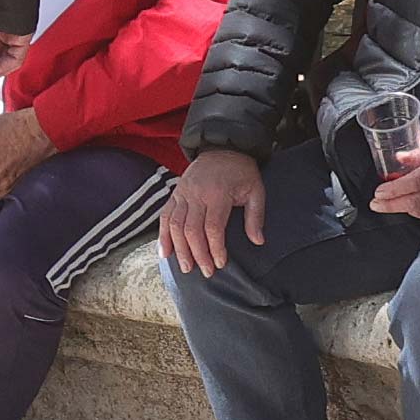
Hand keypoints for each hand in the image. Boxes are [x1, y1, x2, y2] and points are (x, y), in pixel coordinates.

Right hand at [160, 147, 268, 274]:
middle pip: (191, 230)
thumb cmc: (241, 171)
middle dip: (197, 254)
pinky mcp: (175, 193)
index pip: (212, 228)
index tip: (220, 263)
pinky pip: (165, 216)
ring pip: (175, 225)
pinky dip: (162, 235)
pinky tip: (164, 252)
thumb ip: (255, 216)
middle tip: (205, 272)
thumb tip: (258, 241)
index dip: (215, 248)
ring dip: (179, 249)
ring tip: (185, 267)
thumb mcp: (256, 190)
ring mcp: (182, 193)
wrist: (223, 147)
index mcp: (217, 194)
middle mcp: (196, 194)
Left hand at [367, 131, 419, 220]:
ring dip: (403, 209)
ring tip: (389, 205)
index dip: (393, 190)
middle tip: (376, 205)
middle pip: (413, 201)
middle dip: (391, 205)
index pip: (412, 183)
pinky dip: (418, 212)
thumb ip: (419, 154)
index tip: (379, 192)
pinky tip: (411, 208)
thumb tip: (399, 158)